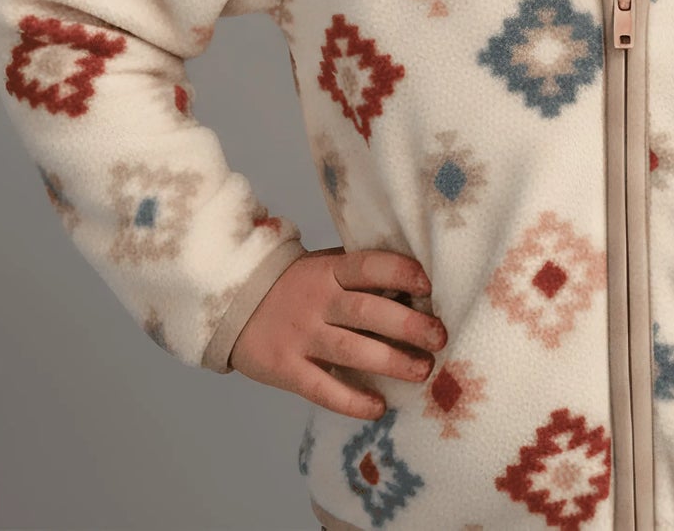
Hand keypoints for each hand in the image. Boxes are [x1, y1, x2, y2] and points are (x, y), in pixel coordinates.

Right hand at [229, 246, 446, 420]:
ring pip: (351, 350)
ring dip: (391, 362)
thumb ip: (360, 277)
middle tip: (439, 338)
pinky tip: (379, 407)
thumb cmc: (298, 285)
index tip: (428, 287)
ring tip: (422, 371)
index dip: (400, 272)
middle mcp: (318, 301)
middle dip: (408, 325)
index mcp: (330, 270)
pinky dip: (352, 400)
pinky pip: (323, 388)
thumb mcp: (325, 268)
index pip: (369, 266)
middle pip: (367, 311)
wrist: (234, 303)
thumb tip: (415, 292)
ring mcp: (301, 336)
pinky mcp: (287, 369)